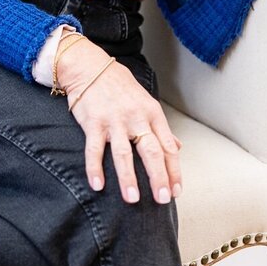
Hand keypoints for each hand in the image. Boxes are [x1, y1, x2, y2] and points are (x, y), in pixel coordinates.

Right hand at [56, 37, 181, 204]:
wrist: (90, 66)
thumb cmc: (119, 86)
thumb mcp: (145, 102)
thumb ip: (160, 127)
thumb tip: (177, 147)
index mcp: (151, 113)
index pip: (167, 146)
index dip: (173, 170)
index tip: (176, 191)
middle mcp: (135, 117)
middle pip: (150, 150)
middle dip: (158, 177)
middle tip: (162, 199)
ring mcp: (114, 120)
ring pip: (123, 153)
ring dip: (128, 177)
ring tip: (132, 199)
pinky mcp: (93, 122)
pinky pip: (94, 149)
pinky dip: (95, 168)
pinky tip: (98, 184)